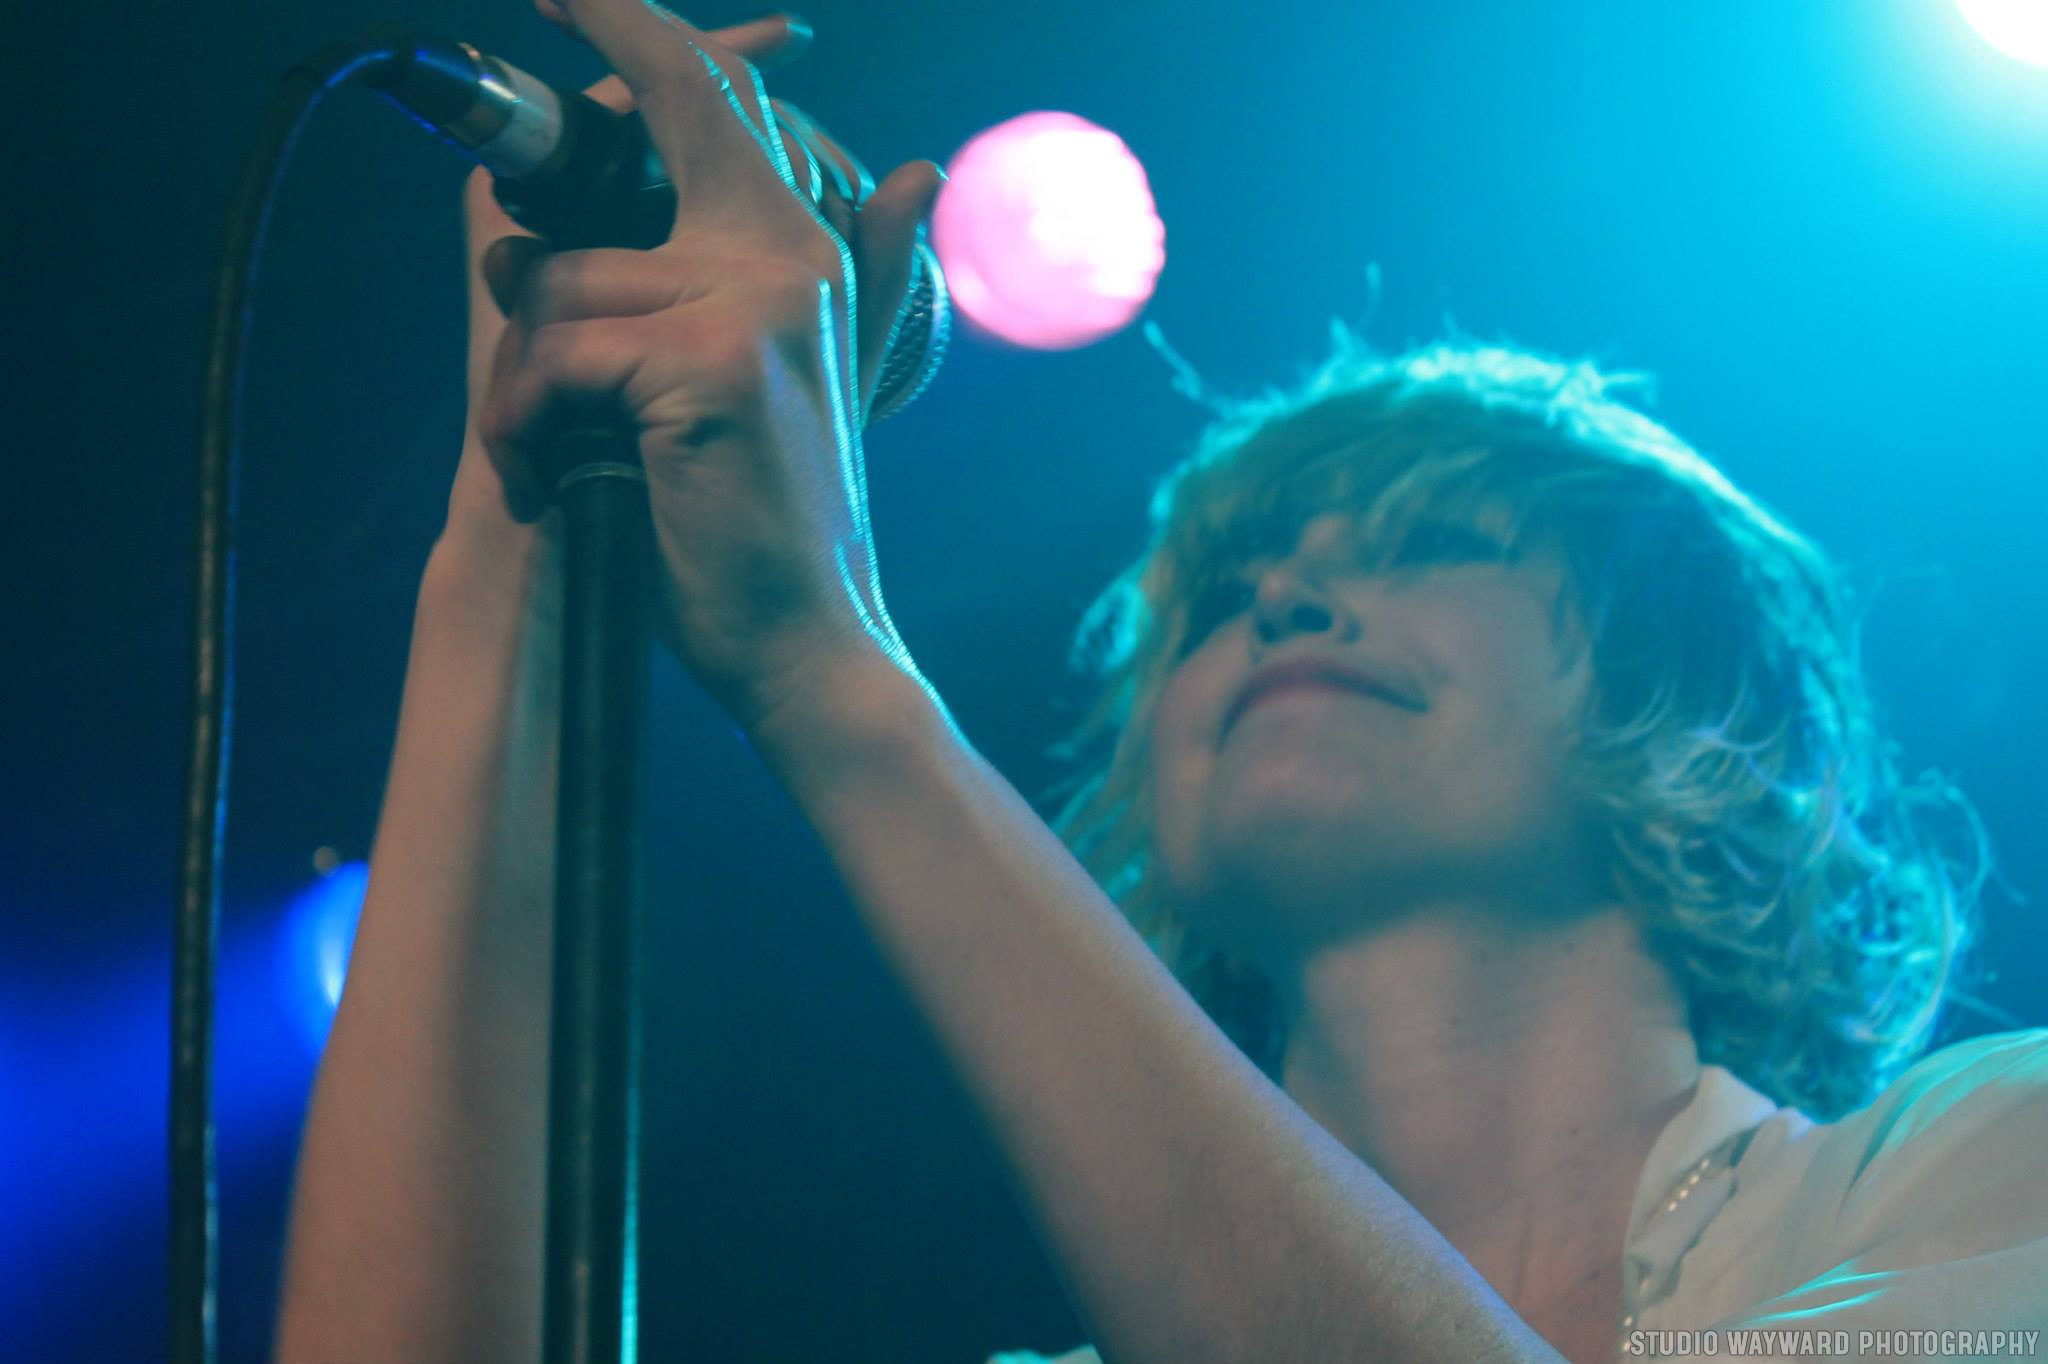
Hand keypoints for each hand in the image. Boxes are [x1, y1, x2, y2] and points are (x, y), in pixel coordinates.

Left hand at [473, 0, 943, 725]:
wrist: (804, 644)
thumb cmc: (768, 520)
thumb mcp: (802, 382)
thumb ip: (860, 274)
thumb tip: (915, 174)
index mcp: (799, 253)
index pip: (711, 100)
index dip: (633, 27)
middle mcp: (786, 255)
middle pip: (642, 134)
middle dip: (557, 179)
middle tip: (539, 266)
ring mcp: (753, 301)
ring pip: (555, 281)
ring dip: (520, 377)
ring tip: (552, 451)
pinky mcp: (707, 362)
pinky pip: (553, 352)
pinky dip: (523, 422)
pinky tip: (549, 475)